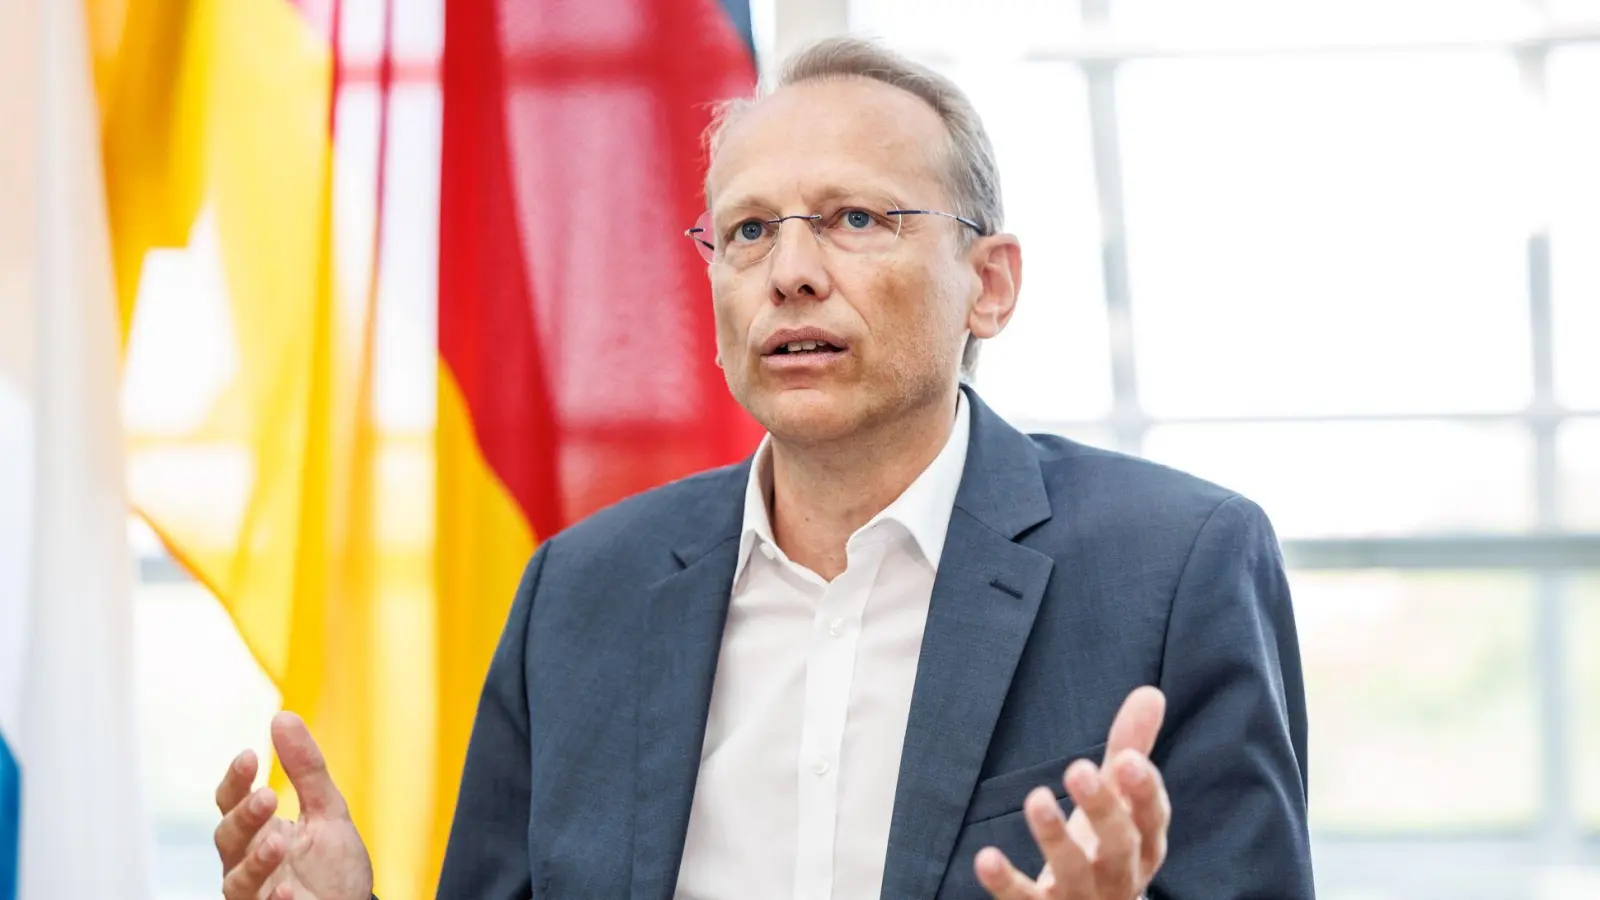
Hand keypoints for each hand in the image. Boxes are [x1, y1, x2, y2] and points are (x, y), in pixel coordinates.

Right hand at [214, 712, 374, 899]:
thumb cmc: (332, 865)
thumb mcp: (327, 810)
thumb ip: (305, 770)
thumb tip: (282, 717)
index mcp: (257, 831)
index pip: (232, 801)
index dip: (236, 780)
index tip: (250, 755)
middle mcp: (247, 862)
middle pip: (228, 837)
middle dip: (245, 816)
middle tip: (267, 797)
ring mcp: (256, 893)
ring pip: (238, 879)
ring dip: (255, 861)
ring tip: (276, 843)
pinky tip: (287, 891)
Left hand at [975, 686, 1170, 899]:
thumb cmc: (1107, 846)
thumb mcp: (1120, 800)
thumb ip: (1132, 747)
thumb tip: (1150, 692)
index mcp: (1144, 844)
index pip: (1151, 818)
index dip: (1143, 790)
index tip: (1126, 758)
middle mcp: (1120, 876)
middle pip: (1119, 846)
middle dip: (1102, 808)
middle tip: (1078, 768)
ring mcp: (1083, 899)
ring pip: (1074, 873)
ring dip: (1056, 838)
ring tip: (1036, 798)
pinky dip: (1006, 883)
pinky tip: (986, 858)